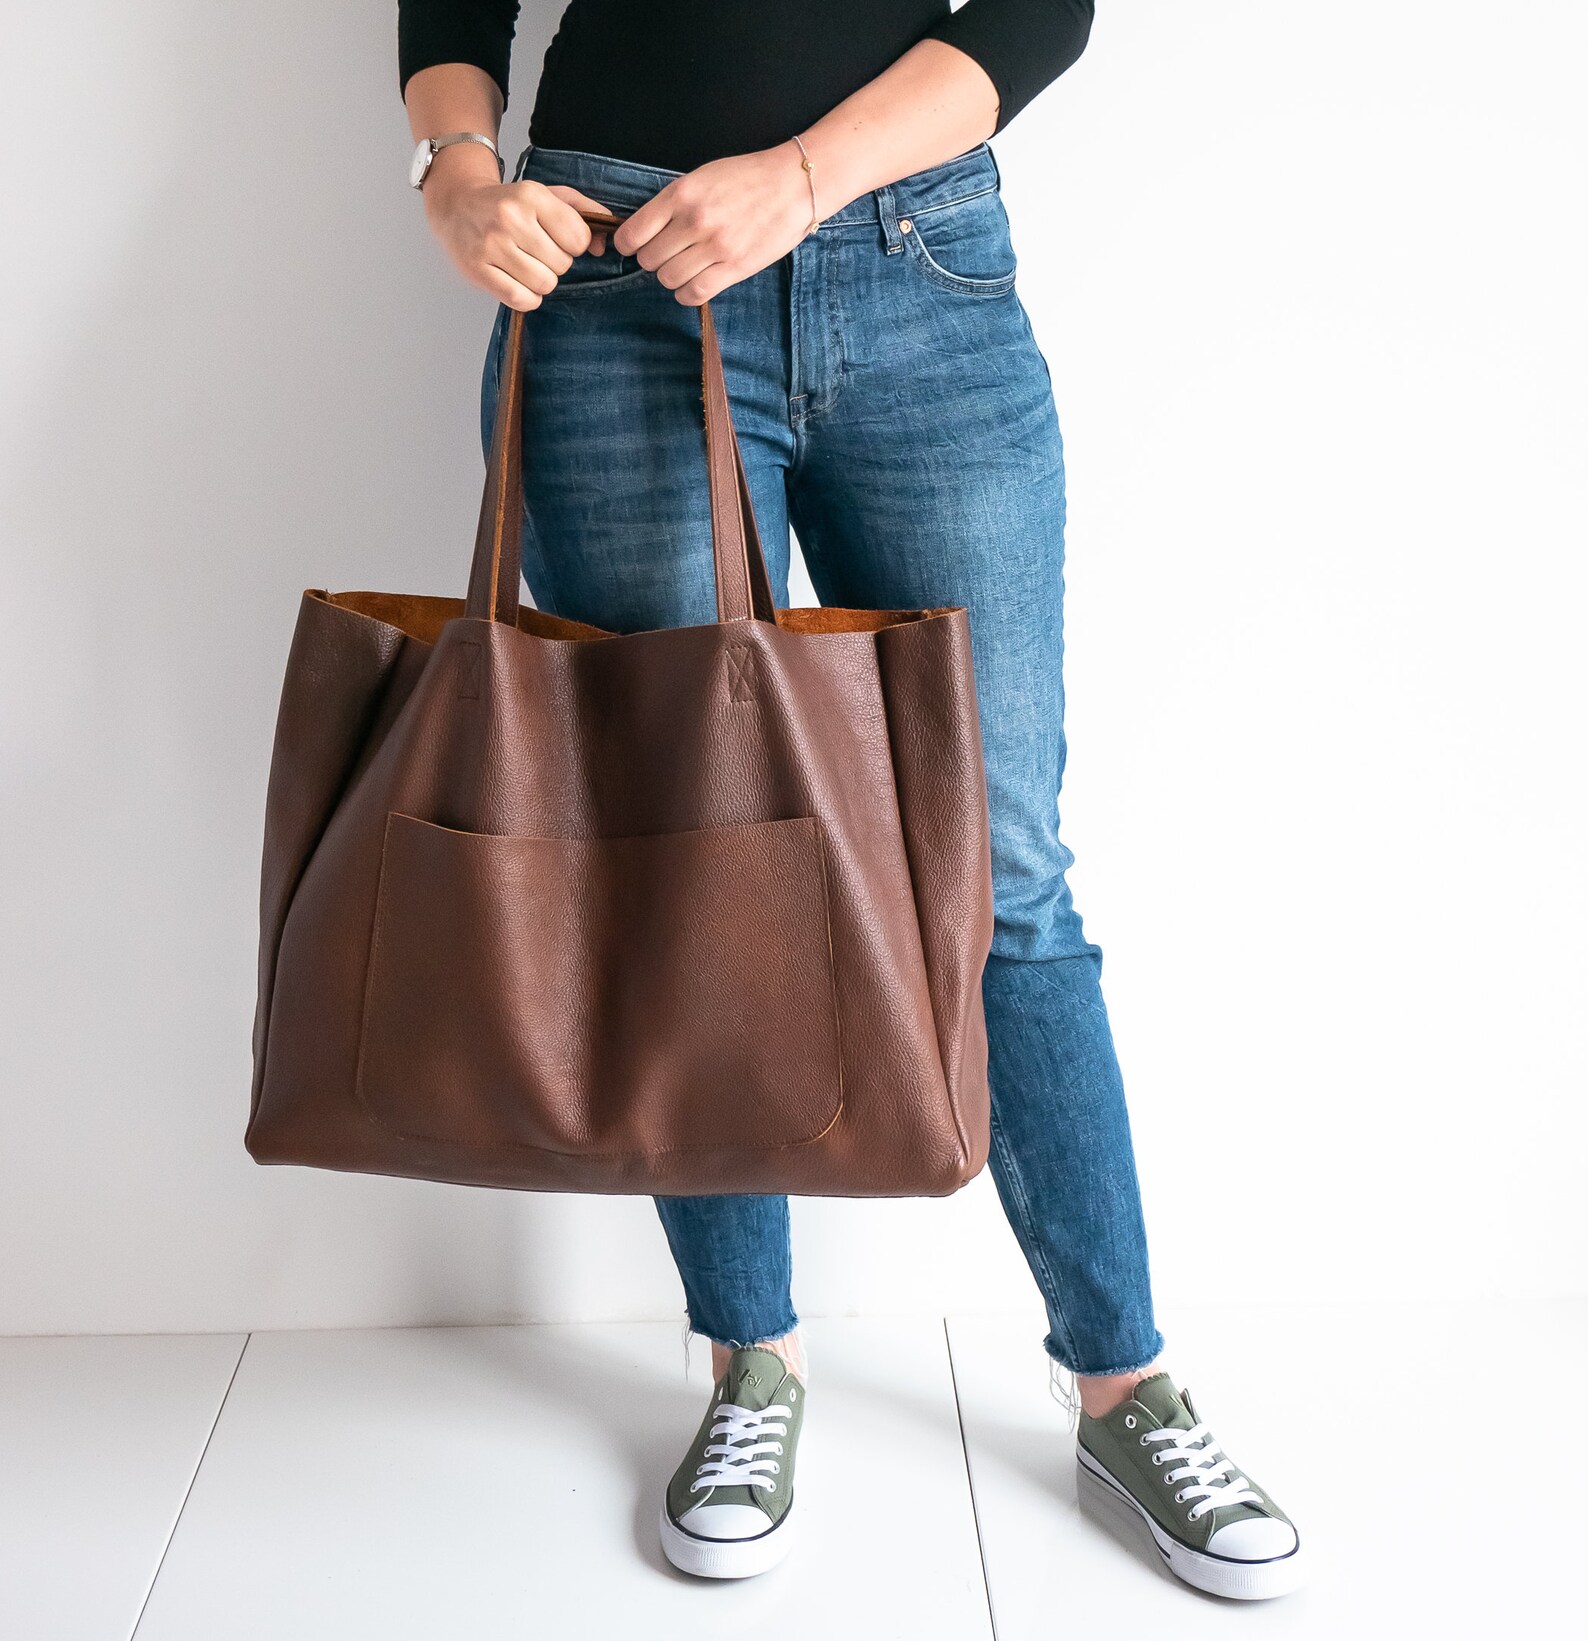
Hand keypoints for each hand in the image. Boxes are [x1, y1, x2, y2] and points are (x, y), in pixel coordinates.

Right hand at [422, 152, 612, 310]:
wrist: (458, 205)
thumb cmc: (510, 204)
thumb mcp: (547, 195)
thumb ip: (583, 213)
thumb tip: (601, 246)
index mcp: (531, 196)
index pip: (578, 238)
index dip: (573, 244)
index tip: (557, 239)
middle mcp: (510, 218)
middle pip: (562, 265)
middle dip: (556, 263)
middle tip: (537, 252)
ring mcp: (492, 245)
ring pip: (544, 284)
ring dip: (541, 281)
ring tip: (526, 265)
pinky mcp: (478, 270)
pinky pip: (521, 300)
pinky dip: (526, 297)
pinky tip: (517, 280)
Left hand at [613, 143, 813, 305]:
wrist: (792, 184)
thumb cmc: (747, 178)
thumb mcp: (702, 177)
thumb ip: (674, 202)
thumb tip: (646, 230)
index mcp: (681, 194)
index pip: (633, 233)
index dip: (627, 244)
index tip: (633, 246)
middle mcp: (694, 221)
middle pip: (649, 260)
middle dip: (653, 259)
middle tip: (668, 252)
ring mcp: (715, 247)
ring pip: (668, 279)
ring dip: (671, 276)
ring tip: (685, 266)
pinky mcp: (734, 268)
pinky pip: (694, 294)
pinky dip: (686, 293)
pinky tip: (693, 282)